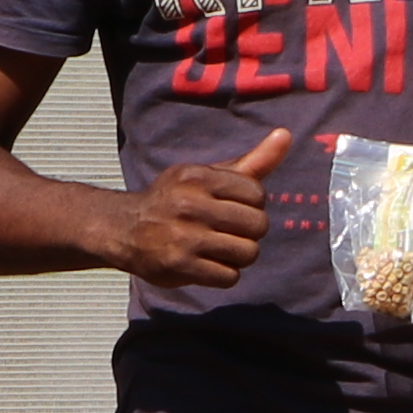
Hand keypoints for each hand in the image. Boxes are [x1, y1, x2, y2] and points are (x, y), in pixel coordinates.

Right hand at [113, 125, 296, 290]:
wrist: (126, 229)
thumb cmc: (176, 200)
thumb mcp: (208, 175)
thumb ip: (252, 162)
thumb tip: (286, 135)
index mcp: (198, 177)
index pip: (257, 194)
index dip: (252, 205)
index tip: (232, 208)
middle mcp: (189, 204)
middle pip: (258, 225)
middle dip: (249, 232)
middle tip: (228, 231)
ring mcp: (184, 237)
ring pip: (248, 253)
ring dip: (238, 256)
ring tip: (219, 249)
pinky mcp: (180, 266)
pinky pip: (230, 277)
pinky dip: (224, 274)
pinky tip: (207, 264)